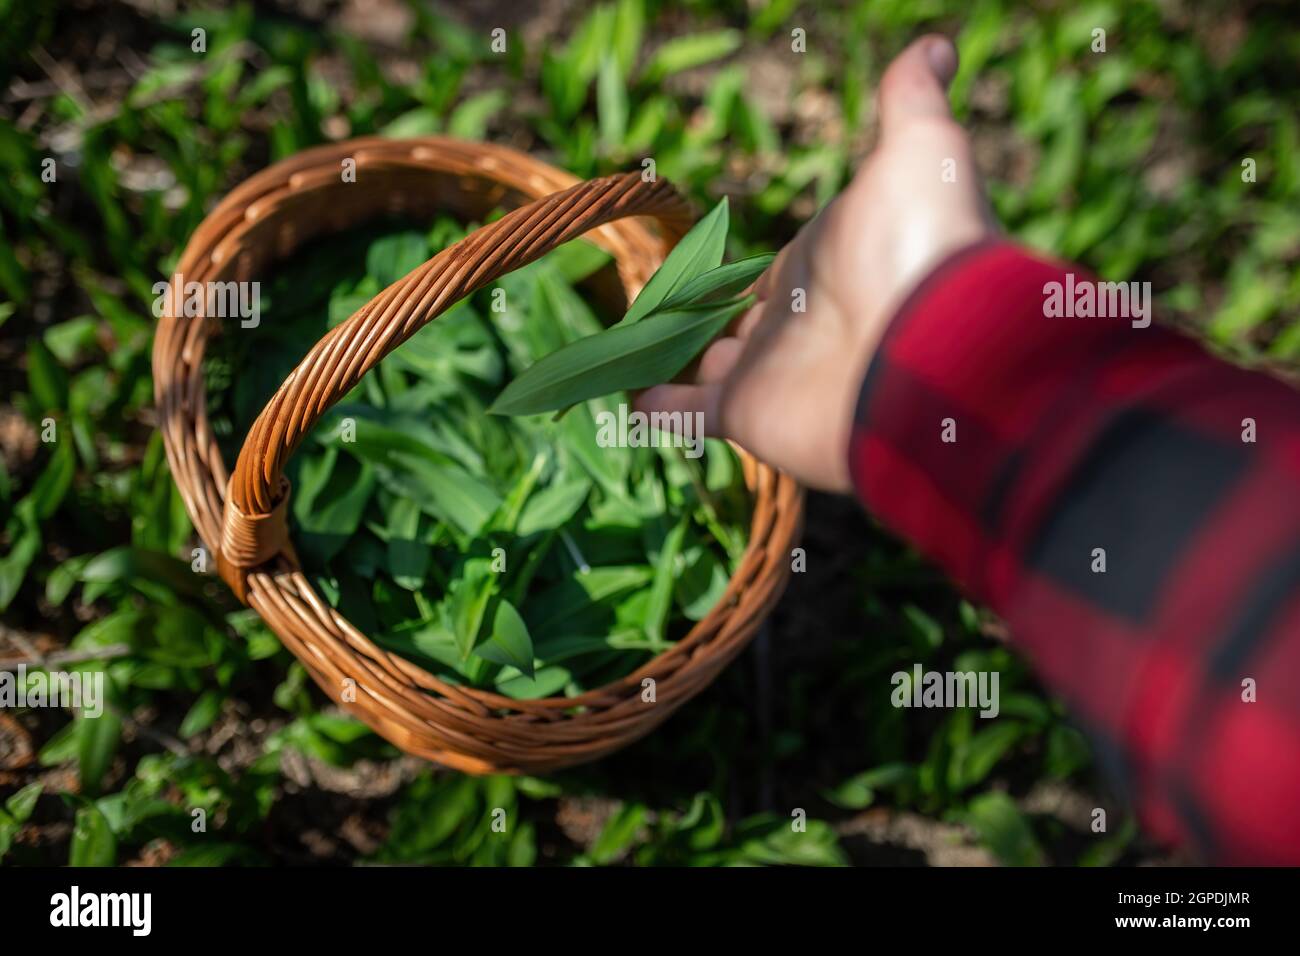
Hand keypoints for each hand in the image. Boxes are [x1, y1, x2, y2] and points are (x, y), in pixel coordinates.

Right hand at [637, 35, 996, 491]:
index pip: (764, 273)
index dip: (731, 273)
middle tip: (650, 318)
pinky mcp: (748, 415)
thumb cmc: (920, 245)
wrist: (936, 350)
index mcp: (820, 267)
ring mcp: (769, 373)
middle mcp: (794, 324)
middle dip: (694, 322)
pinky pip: (689, 414)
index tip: (696, 271)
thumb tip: (937, 45)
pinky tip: (626, 402)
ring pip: (702, 366)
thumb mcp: (918, 151)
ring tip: (622, 358)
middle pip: (728, 323)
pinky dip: (658, 410)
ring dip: (666, 362)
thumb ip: (911, 101)